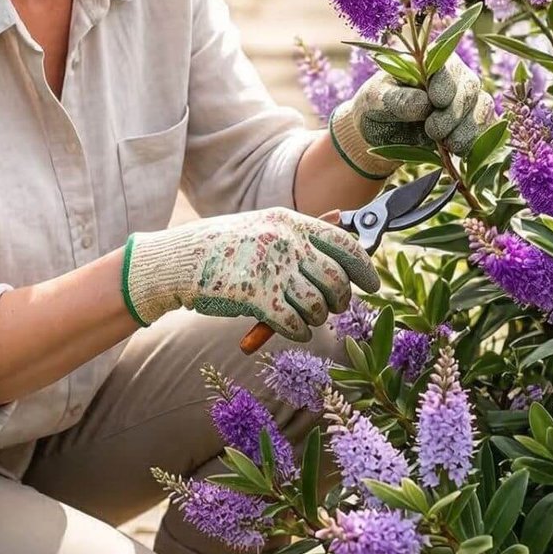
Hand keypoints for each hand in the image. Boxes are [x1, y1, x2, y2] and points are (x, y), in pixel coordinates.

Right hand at [122, 207, 378, 341]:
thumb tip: (344, 224)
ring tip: (308, 319)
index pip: (344, 244)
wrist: (179, 260)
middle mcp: (285, 242)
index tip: (373, 284)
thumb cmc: (225, 248)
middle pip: (336, 278)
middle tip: (335, 308)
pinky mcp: (256, 297)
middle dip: (341, 299)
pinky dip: (299, 332)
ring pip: (318, 305)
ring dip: (318, 318)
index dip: (364, 267)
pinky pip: (294, 323)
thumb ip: (300, 234)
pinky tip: (294, 330)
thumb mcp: (264, 228)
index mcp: (290, 222)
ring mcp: (271, 269)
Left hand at [329, 57, 494, 178]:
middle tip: (433, 131)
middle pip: (469, 86)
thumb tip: (424, 103)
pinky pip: (486, 125)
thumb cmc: (375, 107)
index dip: (445, 84)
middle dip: (454, 112)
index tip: (436, 102)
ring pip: (482, 105)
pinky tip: (461, 151)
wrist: (378, 134)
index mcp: (426, 61)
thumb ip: (396, 98)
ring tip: (449, 147)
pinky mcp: (470, 120)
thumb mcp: (375, 99)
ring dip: (469, 128)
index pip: (445, 65)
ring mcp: (464, 98)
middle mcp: (451, 75)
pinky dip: (477, 138)